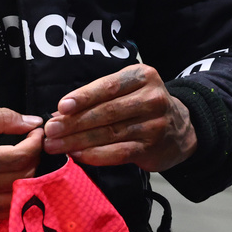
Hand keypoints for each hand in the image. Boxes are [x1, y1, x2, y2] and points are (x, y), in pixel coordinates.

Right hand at [0, 104, 43, 226]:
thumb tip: (31, 122)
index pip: (21, 158)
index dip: (35, 143)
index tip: (35, 131)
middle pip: (23, 178)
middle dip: (33, 158)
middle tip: (29, 143)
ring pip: (16, 197)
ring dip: (24, 177)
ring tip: (19, 159)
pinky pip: (1, 211)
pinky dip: (11, 194)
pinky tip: (5, 177)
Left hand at [42, 64, 196, 171]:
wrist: (180, 128)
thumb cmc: (142, 105)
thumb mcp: (128, 89)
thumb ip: (99, 97)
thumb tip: (59, 112)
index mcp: (142, 76)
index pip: (108, 86)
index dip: (83, 97)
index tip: (61, 107)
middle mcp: (151, 98)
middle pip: (107, 112)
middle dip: (74, 122)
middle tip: (51, 131)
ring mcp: (154, 124)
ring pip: (110, 134)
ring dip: (79, 141)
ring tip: (57, 146)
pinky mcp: (151, 148)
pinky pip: (119, 152)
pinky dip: (96, 155)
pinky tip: (78, 155)